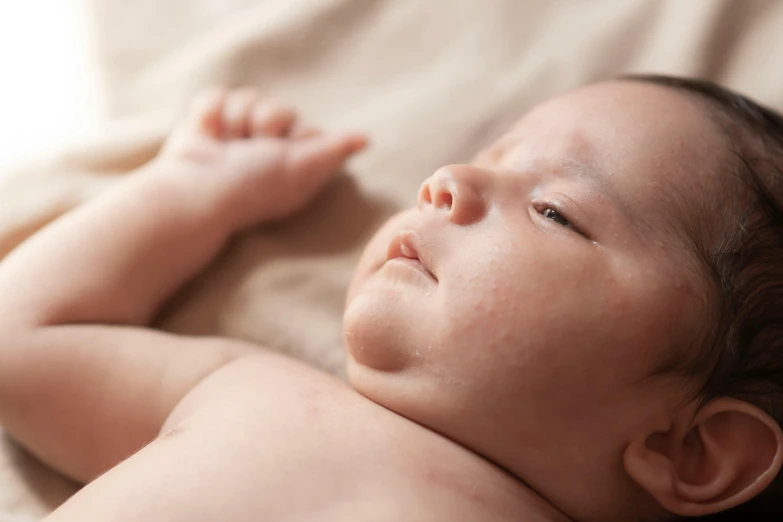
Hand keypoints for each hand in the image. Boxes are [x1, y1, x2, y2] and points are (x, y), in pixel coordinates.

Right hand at [157, 87, 367, 228]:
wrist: (195, 189)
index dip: (299, 136)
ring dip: (237, 120)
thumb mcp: (301, 168)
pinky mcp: (208, 122)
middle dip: (265, 124)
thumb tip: (365, 139)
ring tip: (225, 147)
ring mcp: (236, 135)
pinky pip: (218, 94)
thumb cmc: (251, 186)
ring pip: (251, 97)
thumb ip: (332, 151)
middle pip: (281, 108)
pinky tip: (207, 135)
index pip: (311, 130)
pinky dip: (210, 113)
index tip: (285, 154)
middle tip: (251, 152)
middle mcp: (267, 150)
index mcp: (293, 165)